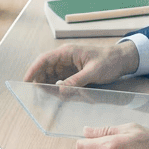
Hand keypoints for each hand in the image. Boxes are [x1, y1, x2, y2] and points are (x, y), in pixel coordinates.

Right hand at [24, 40, 138, 85]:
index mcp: (67, 52)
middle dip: (38, 80)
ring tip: (45, 97)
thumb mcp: (93, 71)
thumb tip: (60, 90)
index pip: (44, 59)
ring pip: (51, 76)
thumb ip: (76, 81)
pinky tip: (56, 96)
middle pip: (45, 69)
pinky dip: (56, 88)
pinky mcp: (73, 73)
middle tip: (35, 94)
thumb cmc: (109, 61)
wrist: (122, 60)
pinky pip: (60, 81)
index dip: (33, 70)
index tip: (26, 80)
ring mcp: (68, 66)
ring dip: (47, 85)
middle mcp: (65, 58)